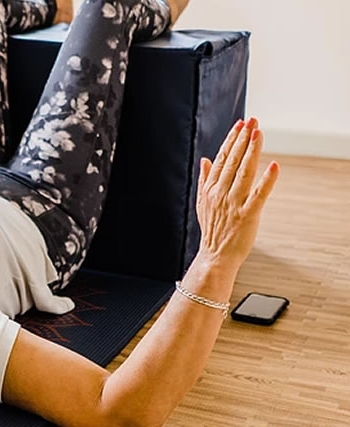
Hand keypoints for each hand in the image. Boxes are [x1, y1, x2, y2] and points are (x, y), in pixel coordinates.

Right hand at [194, 117, 279, 274]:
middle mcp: (220, 193)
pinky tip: (274, 166)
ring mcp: (233, 204)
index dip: (231, 140)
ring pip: (244, 173)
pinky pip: (258, 195)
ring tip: (259, 133)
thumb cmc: (212, 229)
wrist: (214, 256)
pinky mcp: (247, 216)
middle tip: (252, 121)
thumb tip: (205, 159)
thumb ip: (205, 179)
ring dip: (251, 152)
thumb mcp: (203, 202)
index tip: (240, 125)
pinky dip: (266, 181)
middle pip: (232, 161)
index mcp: (210, 188)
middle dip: (243, 139)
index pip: (221, 159)